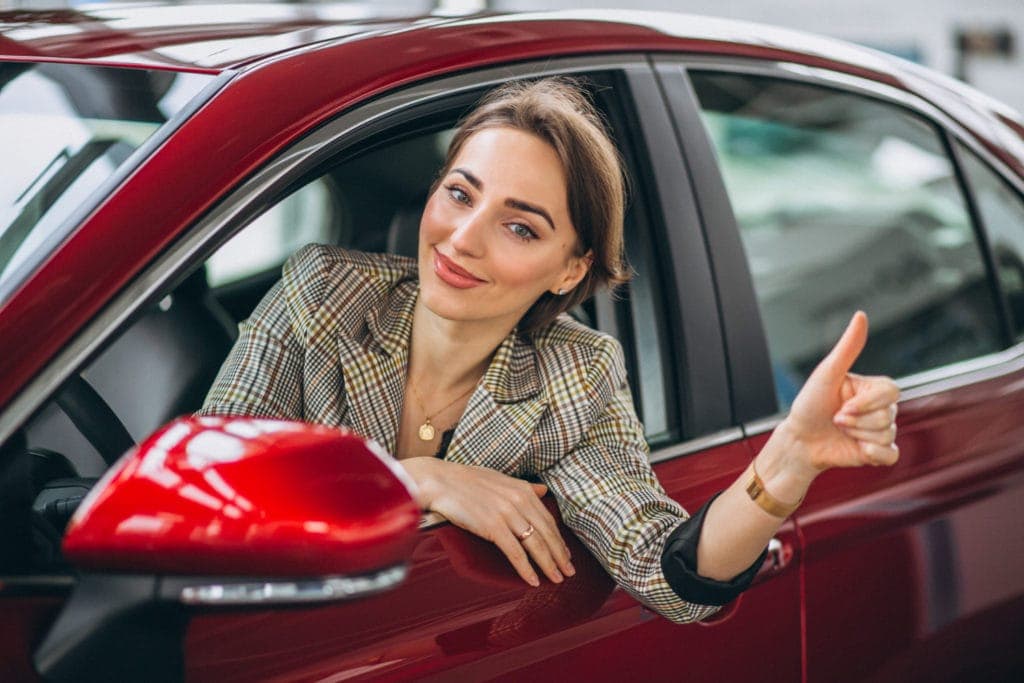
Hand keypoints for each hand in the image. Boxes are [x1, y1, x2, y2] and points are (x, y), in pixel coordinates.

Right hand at [400, 457, 575, 586]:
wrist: (440, 481)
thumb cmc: (466, 480)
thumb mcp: (500, 479)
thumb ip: (524, 487)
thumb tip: (543, 490)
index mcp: (523, 490)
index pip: (548, 520)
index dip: (559, 540)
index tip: (566, 555)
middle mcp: (520, 501)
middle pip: (547, 534)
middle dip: (560, 555)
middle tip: (569, 572)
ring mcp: (507, 514)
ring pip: (536, 545)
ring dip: (549, 565)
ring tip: (557, 579)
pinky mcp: (493, 527)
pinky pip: (515, 553)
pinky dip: (526, 569)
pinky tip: (534, 580)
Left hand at [783, 311, 900, 475]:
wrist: (799, 440)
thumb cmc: (810, 404)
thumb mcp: (826, 374)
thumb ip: (847, 348)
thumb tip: (861, 315)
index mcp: (871, 388)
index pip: (891, 392)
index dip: (867, 403)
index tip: (842, 407)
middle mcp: (880, 408)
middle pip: (887, 416)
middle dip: (856, 421)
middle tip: (835, 419)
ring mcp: (880, 430)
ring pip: (886, 435)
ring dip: (857, 435)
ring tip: (840, 430)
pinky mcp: (878, 452)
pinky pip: (891, 455)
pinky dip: (875, 455)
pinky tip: (858, 450)